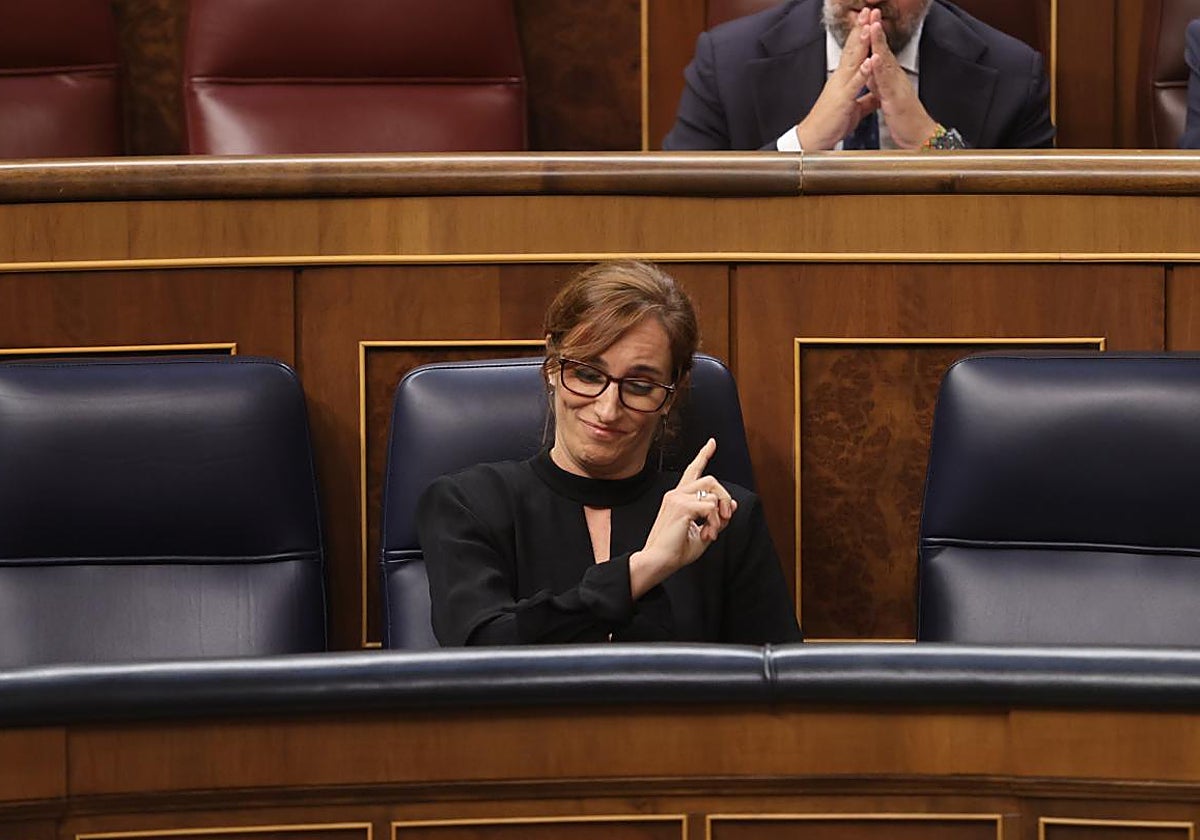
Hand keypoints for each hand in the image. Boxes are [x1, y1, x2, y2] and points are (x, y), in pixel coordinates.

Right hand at [629, 438, 737, 598]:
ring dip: (720, 514)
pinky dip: (715, 523)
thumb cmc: (676, 550)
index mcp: (679, 497)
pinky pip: (710, 507)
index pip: (692, 470)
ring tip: (713, 531)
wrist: (658, 562)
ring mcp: (677, 498)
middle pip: (711, 479)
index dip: (703, 455)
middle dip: (725, 497)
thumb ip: (717, 517)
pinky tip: (708, 534)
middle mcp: (676, 493)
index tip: (712, 443)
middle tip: (726, 517)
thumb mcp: (704, 532)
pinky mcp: (680, 507)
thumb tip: (732, 505)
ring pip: (713, 491)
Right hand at [794, 7, 879, 150]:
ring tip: (868, 27)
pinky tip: (869, 61)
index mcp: (844, 79)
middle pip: (852, 49)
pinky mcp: (843, 100)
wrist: (815, 138)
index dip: (861, 35)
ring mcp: (841, 87)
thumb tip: (876, 96)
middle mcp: (841, 79)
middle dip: (860, 29)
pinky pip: (855, 84)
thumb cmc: (831, 123)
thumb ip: (865, 100)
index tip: (868, 19)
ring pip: (853, 61)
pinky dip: (863, 72)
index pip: (854, 52)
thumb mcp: (853, 109)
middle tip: (866, 12)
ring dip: (861, 44)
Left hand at [861, 13, 937, 148]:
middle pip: (883, 50)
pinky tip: (876, 58)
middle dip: (877, 31)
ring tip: (873, 26)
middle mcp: (894, 78)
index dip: (873, 37)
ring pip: (885, 60)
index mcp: (889, 78)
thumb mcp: (887, 97)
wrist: (918, 136)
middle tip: (872, 12)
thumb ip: (880, 84)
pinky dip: (880, 69)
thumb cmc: (905, 119)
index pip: (879, 52)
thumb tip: (872, 74)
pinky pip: (886, 81)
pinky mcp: (895, 98)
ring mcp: (895, 86)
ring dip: (879, 43)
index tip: (867, 20)